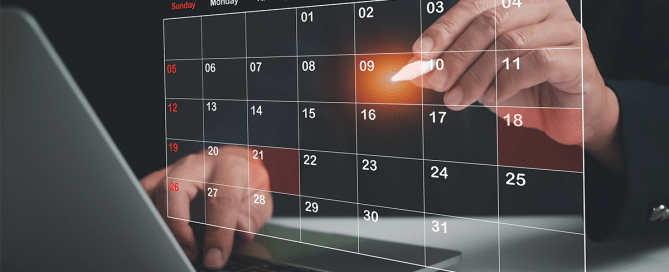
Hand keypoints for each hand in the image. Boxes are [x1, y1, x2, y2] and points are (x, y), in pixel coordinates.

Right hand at [140, 146, 272, 269]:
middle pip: (173, 189)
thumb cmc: (247, 181)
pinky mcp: (162, 175)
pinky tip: (160, 231)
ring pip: (152, 190)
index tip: (215, 258)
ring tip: (176, 245)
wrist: (236, 161)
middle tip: (189, 252)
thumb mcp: (261, 198)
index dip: (218, 233)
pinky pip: (144, 191)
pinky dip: (147, 212)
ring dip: (159, 222)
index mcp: (229, 167)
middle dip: (177, 226)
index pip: (221, 201)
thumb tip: (240, 232)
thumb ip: (253, 217)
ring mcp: (177, 168)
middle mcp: (198, 164)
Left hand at [414, 0, 621, 169]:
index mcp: (519, 1)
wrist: (567, 116)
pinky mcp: (578, 57)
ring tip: (458, 98)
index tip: (421, 53)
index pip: (475, 5)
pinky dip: (507, 81)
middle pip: (490, 22)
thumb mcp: (480, 76)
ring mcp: (565, 29)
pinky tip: (493, 97)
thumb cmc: (524, 88)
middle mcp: (544, 6)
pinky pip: (536, 61)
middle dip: (457, 56)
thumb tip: (417, 69)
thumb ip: (452, 68)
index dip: (444, 29)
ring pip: (510, 42)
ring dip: (476, 75)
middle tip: (437, 83)